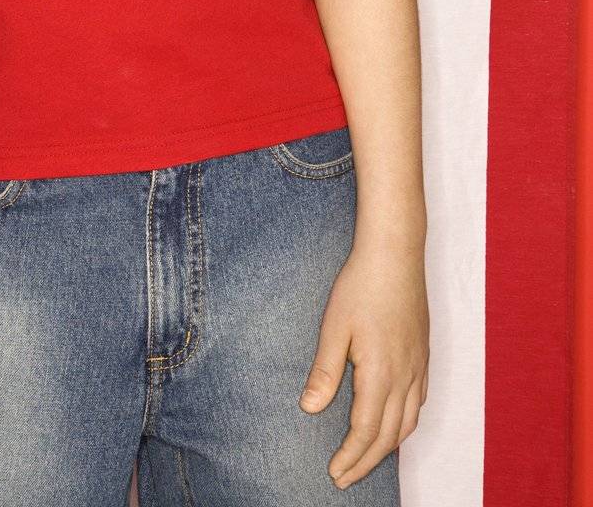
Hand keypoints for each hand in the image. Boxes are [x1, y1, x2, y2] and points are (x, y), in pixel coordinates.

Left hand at [298, 243, 429, 490]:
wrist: (395, 254)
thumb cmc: (361, 286)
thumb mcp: (334, 327)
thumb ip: (325, 372)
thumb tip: (310, 409)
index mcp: (381, 373)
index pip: (365, 430)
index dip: (351, 457)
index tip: (335, 474)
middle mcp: (405, 377)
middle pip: (388, 435)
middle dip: (366, 461)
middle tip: (345, 478)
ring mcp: (419, 366)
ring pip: (408, 423)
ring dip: (387, 446)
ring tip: (366, 458)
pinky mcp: (424, 355)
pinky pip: (419, 403)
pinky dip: (405, 424)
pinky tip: (394, 422)